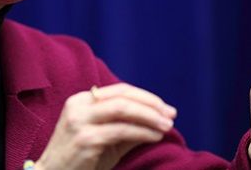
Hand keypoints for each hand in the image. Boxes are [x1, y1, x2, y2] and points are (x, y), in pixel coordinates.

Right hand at [35, 83, 176, 169]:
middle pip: (122, 96)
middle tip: (171, 114)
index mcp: (81, 100)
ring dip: (149, 117)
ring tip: (167, 126)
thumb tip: (158, 121)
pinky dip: (142, 132)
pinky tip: (155, 137)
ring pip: (122, 109)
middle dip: (151, 104)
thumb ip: (127, 128)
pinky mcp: (85, 139)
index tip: (165, 107)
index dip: (145, 97)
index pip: (119, 90)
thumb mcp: (105, 139)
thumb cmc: (79, 160)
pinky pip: (121, 131)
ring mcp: (80, 122)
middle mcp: (79, 106)